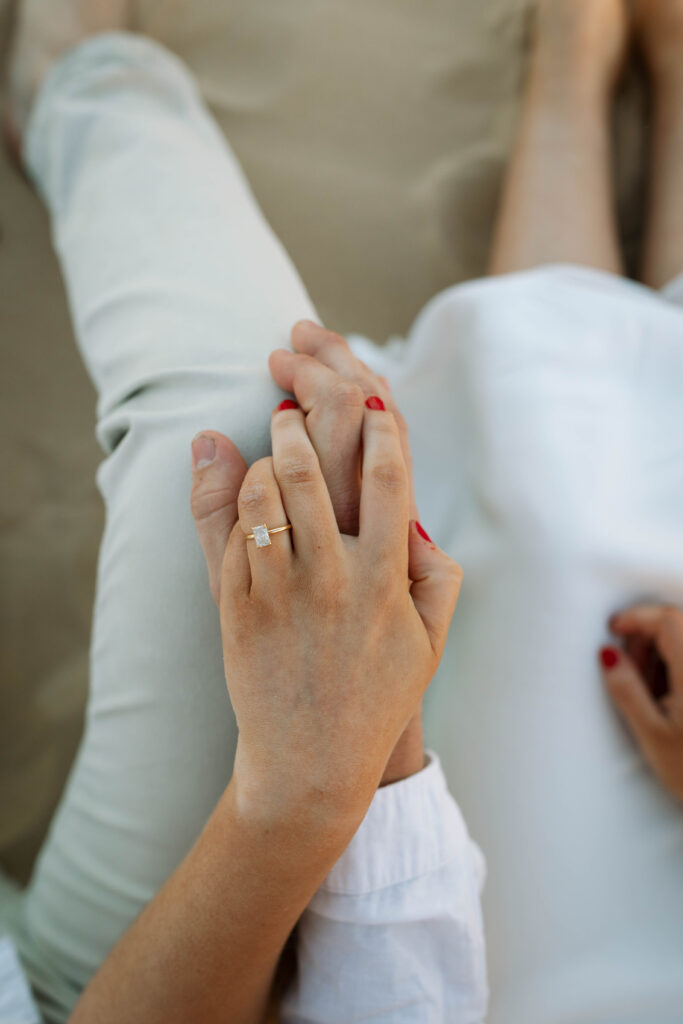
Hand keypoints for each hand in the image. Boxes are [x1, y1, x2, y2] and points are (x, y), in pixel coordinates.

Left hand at [269, 321, 423, 783]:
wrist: (310, 763)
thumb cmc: (376, 698)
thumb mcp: (430, 642)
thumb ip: (437, 574)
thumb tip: (416, 516)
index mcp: (386, 580)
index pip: (389, 478)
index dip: (379, 426)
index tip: (370, 398)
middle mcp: (334, 579)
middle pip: (310, 472)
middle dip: (298, 425)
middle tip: (290, 409)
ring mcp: (281, 594)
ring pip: (263, 495)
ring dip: (262, 458)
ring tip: (267, 449)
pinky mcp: (239, 610)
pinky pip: (234, 537)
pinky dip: (238, 506)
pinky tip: (249, 500)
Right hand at [600, 603, 682, 802]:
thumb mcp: (652, 735)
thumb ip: (627, 689)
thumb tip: (608, 655)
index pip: (669, 621)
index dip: (638, 617)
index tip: (614, 628)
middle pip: (679, 627)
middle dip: (647, 636)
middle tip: (624, 664)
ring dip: (662, 653)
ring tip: (646, 690)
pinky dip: (675, 670)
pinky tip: (667, 700)